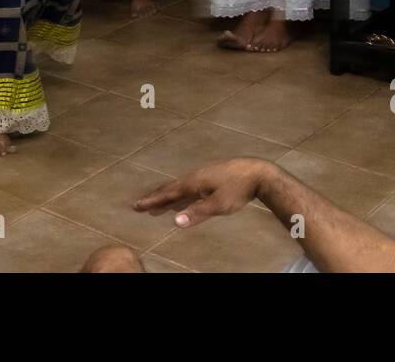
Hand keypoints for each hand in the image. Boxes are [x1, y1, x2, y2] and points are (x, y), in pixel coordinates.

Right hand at [134, 158, 271, 227]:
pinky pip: (189, 186)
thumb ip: (197, 213)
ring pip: (180, 187)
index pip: (168, 193)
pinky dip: (180, 193)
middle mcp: (195, 177)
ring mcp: (203, 176)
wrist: (257, 173)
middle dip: (156, 197)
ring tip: (157, 204)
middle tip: (140, 204)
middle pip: (171, 189)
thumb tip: (175, 222)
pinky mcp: (212, 177)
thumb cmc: (238, 190)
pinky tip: (183, 197)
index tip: (137, 205)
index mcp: (193, 182)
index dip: (153, 200)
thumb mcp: (218, 205)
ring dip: (167, 196)